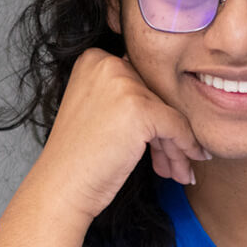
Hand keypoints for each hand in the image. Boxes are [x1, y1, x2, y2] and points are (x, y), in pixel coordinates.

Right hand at [24, 49, 209, 222]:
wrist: (61, 187)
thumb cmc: (78, 158)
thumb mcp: (99, 112)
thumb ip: (127, 98)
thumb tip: (173, 102)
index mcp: (94, 59)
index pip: (141, 82)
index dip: (153, 115)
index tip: (159, 143)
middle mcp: (107, 64)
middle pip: (157, 98)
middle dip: (166, 134)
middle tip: (173, 163)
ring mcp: (123, 84)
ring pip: (169, 113)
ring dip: (176, 147)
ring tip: (179, 171)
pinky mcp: (140, 108)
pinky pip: (178, 127)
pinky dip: (185, 149)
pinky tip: (184, 171)